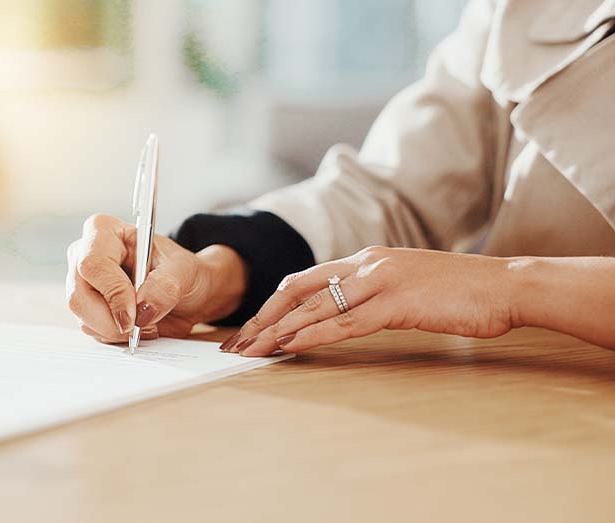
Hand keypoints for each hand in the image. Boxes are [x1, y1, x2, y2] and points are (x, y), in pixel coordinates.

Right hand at [66, 214, 246, 343]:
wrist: (185, 291)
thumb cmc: (180, 270)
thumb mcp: (184, 270)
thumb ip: (166, 285)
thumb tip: (142, 309)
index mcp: (104, 232)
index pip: (94, 264)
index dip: (113, 293)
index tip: (134, 316)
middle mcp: (84, 255)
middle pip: (79, 297)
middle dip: (111, 321)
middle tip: (141, 327)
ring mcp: (81, 283)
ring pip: (83, 318)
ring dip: (117, 331)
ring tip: (147, 324)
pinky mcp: (85, 307)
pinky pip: (91, 329)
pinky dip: (115, 336)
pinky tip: (136, 326)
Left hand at [223, 246, 516, 355]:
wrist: (505, 285)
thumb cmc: (459, 291)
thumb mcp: (407, 285)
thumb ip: (373, 294)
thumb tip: (343, 315)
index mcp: (365, 259)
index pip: (304, 281)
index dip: (271, 306)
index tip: (249, 330)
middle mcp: (365, 264)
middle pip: (296, 290)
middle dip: (260, 319)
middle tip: (234, 345)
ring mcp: (379, 281)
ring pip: (313, 307)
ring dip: (277, 332)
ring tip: (250, 352)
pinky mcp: (396, 303)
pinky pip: (344, 323)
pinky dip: (312, 336)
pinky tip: (289, 348)